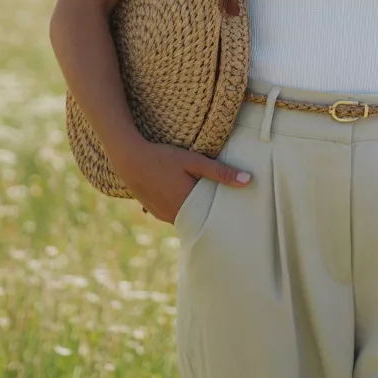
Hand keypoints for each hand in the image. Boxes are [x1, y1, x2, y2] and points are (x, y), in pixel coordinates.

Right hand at [110, 137, 251, 223]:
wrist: (129, 159)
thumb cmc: (163, 157)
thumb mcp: (194, 161)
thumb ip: (220, 172)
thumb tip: (248, 180)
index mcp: (188, 205)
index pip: (213, 216)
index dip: (224, 212)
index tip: (237, 209)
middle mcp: (175, 216)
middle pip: (200, 220)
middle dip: (211, 214)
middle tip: (225, 205)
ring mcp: (163, 215)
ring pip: (186, 218)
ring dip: (195, 211)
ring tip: (206, 200)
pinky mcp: (154, 211)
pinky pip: (174, 215)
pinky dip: (182, 209)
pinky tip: (185, 197)